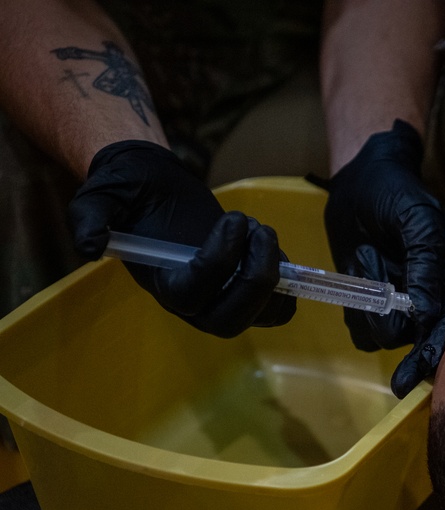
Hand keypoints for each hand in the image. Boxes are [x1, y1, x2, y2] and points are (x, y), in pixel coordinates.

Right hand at [67, 140, 294, 337]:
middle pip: (231, 320)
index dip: (218, 262)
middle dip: (256, 279)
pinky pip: (279, 307)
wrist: (158, 187)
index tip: (233, 219)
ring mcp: (224, 300)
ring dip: (274, 274)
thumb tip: (88, 245)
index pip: (192, 295)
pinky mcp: (247, 292)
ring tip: (262, 232)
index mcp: (162, 284)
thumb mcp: (101, 194)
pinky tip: (270, 246)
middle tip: (260, 231)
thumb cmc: (130, 191)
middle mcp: (194, 303)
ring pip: (262, 315)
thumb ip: (89, 217)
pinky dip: (288, 282)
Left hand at [320, 120, 444, 396]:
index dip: (442, 343)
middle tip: (403, 381)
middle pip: (428, 340)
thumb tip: (427, 312)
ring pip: (393, 335)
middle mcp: (433, 295)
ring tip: (368, 266)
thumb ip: (425, 263)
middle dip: (418, 359)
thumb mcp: (416, 220)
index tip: (428, 363)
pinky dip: (358, 318)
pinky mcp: (372, 305)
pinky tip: (358, 283)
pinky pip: (364, 330)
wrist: (359, 182)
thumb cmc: (396, 194)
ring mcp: (402, 303)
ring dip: (378, 317)